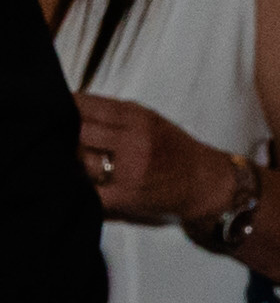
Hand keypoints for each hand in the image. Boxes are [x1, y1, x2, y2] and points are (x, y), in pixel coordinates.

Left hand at [71, 92, 235, 228]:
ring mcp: (129, 170)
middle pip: (78, 132)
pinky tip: (75, 181)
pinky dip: (77, 185)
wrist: (206, 182)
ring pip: (80, 160)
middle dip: (62, 134)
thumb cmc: (176, 150)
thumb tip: (71, 109)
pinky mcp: (124, 196)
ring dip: (69, 161)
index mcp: (138, 118)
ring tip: (67, 160)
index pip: (86, 106)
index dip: (62, 108)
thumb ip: (115, 115)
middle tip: (55, 137)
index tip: (50, 110)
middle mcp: (134, 141)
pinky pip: (87, 189)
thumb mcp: (152, 121)